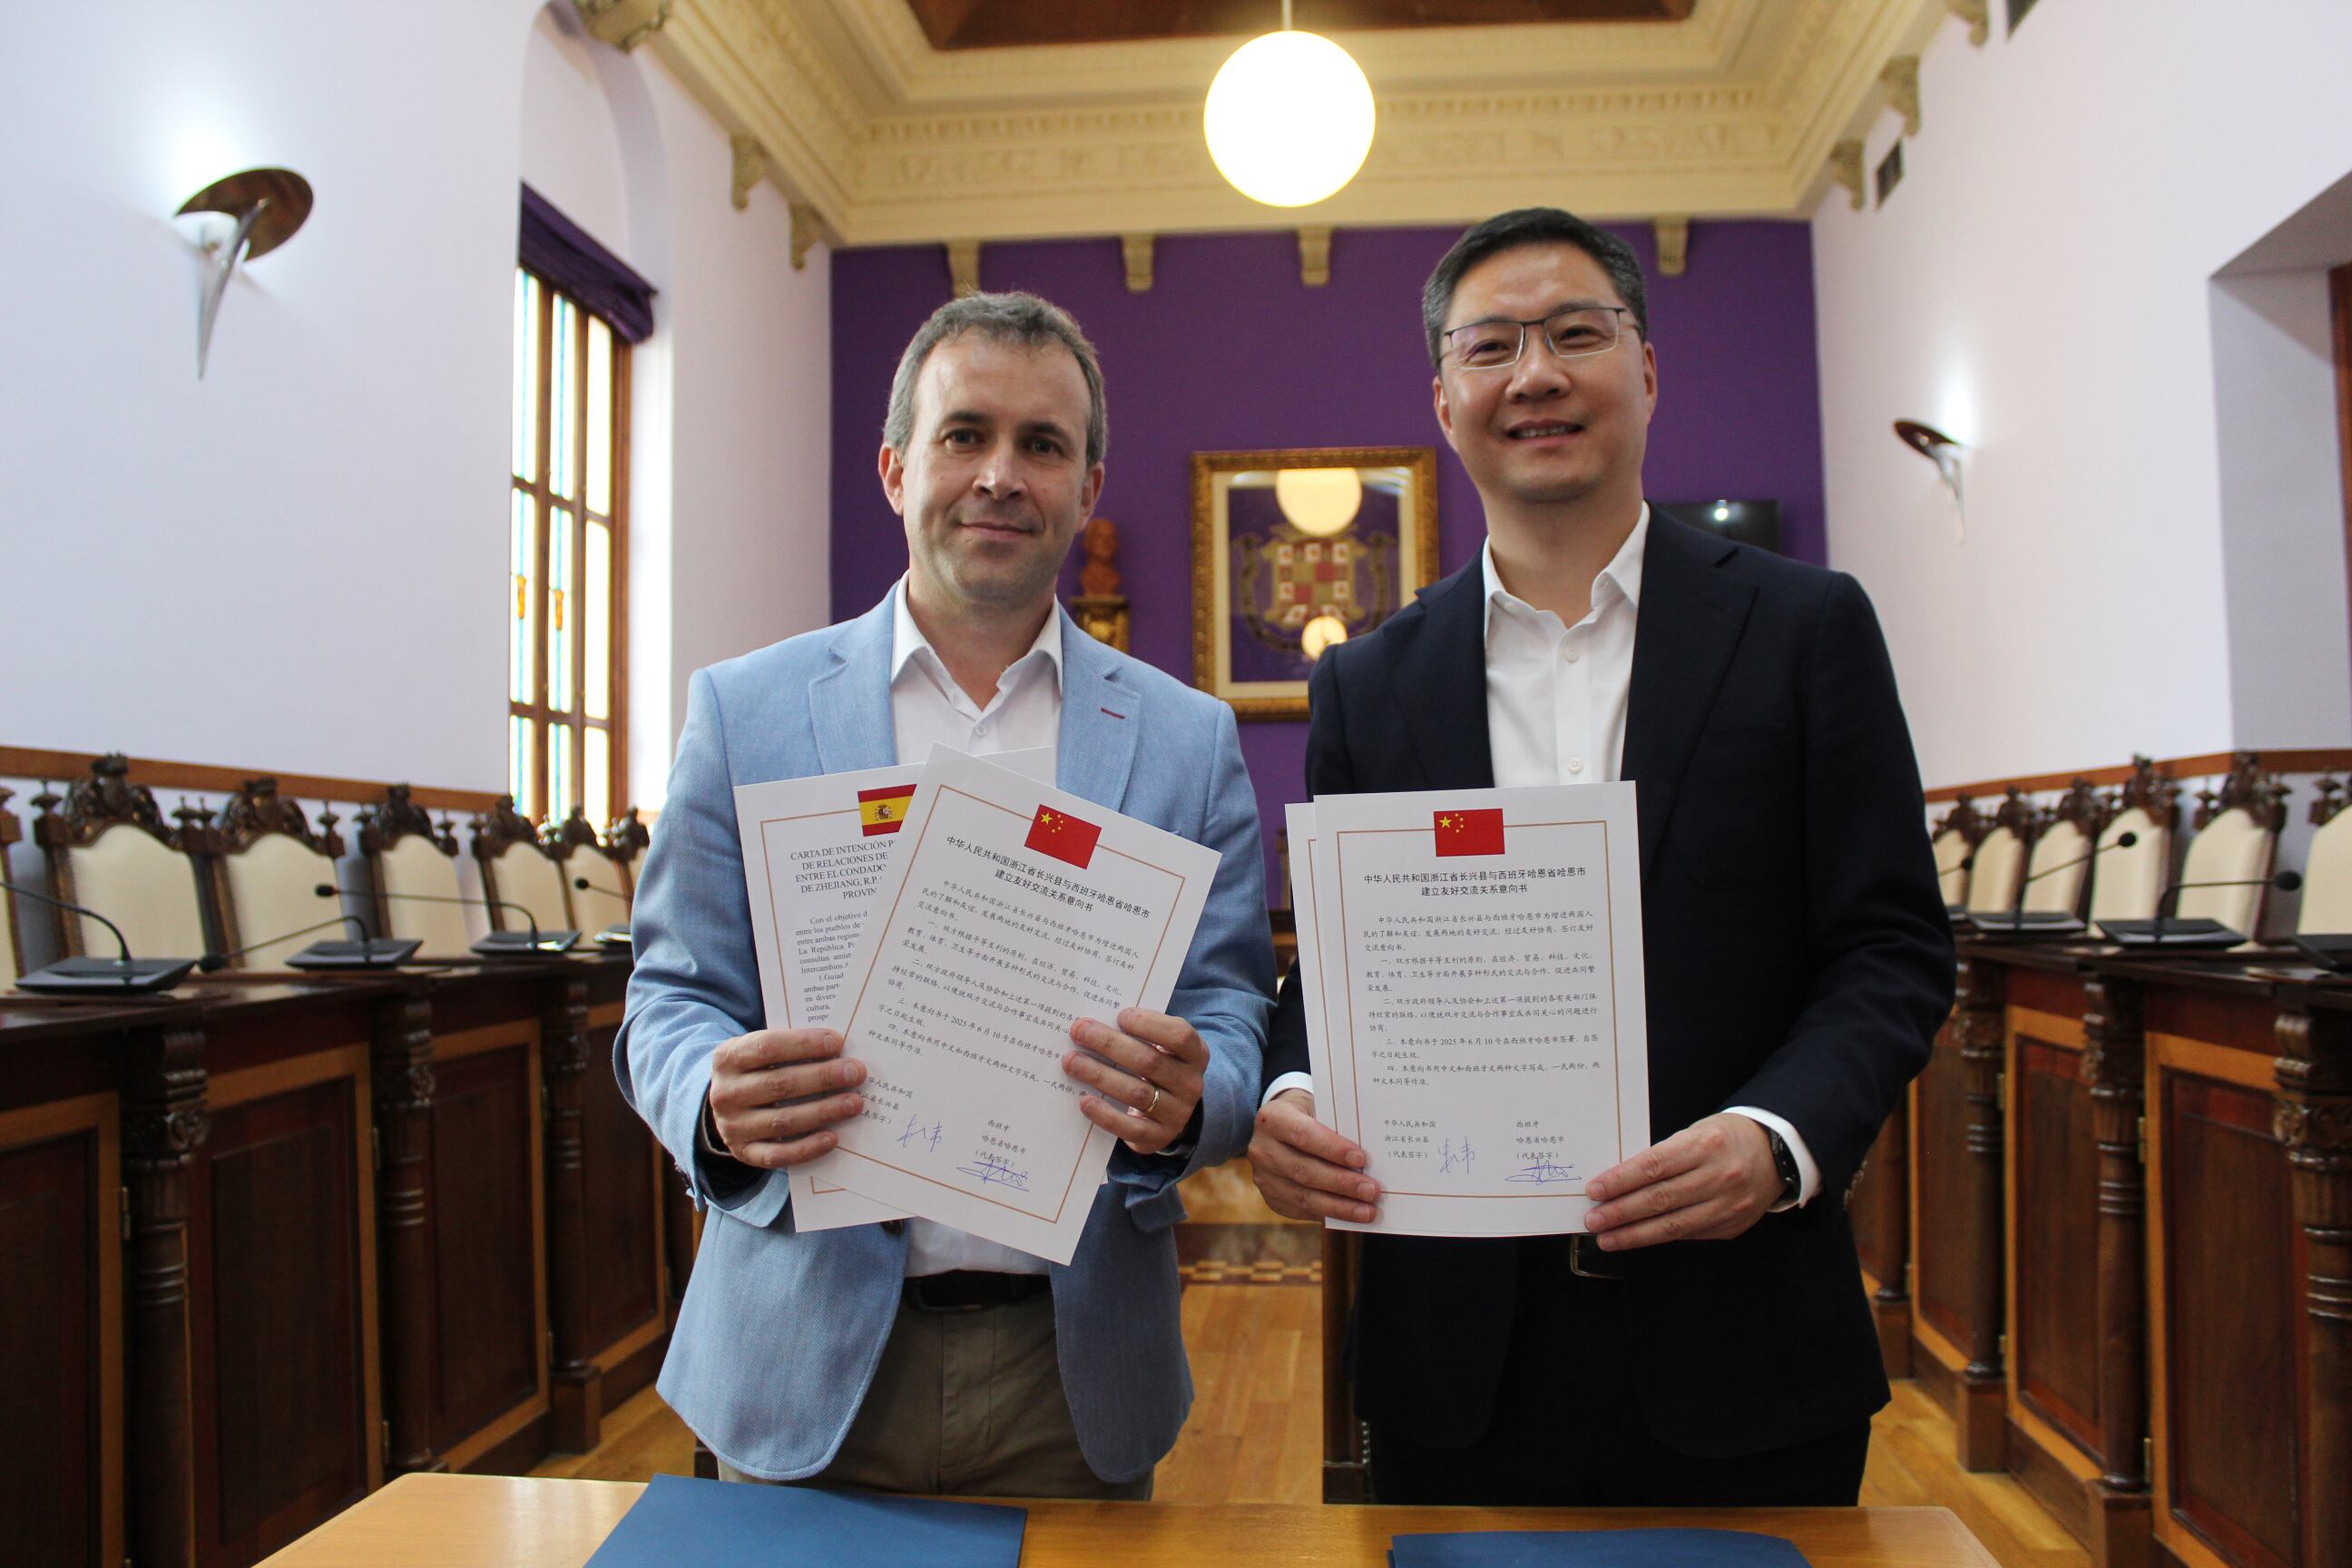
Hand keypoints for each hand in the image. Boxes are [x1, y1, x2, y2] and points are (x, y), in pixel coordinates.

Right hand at [706, 1028, 866, 1169]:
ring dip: (823, 1111)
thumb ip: (790, 1048)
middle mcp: (726, 1093)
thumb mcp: (760, 1052)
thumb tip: (839, 1051)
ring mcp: (732, 1126)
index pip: (768, 1048)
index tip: (837, 1043)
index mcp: (728, 1058)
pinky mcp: (743, 1152)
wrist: (725, 1104)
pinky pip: (777, 1155)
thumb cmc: (757, 1070)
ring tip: (854, 1103)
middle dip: (823, 1077)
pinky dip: (807, 1148)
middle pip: (780, 1084)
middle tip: (856, 1073)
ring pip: (782, 1121)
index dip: (804, 1044)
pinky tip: (833, 1138)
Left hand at [1062, 1008, 1208, 1156]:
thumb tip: (1096, 1023)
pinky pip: (1130, 1128)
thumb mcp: (1160, 1047)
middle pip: (1149, 1062)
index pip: (1179, 1036)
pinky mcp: (1159, 1137)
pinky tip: (1084, 1100)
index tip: (1120, 1016)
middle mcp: (1191, 1084)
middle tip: (1079, 1031)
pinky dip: (1105, 1114)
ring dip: (1100, 1075)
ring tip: (1072, 1062)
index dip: (1150, 1024)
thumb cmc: (1157, 1066)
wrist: (1170, 1110)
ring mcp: (1177, 1114)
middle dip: (1109, 1044)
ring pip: (1137, 1093)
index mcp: (1195, 1054)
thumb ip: (1139, 1034)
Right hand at [1248, 1089, 1378, 1223]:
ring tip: (1367, 1210)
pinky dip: (1328, 1214)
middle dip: (1342, 1184)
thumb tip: (1370, 1153)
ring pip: (1303, 1197)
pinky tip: (1350, 1215)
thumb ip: (1335, 1124)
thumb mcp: (1316, 1106)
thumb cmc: (1306, 1114)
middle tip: (1371, 1190)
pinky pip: (1301, 1210)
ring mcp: (1264, 1177)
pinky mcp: (1270, 1197)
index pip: (1304, 1135)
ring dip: (1339, 1206)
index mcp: (1273, 1119)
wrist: (1276, 1126)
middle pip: (1305, 1171)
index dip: (1333, 1149)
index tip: (1362, 1159)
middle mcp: (1263, 1150)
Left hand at [1583, 1112, 1779, 1250]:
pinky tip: (1639, 1238)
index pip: (1653, 1166)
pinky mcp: (1731, 1226)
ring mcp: (1728, 1206)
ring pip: (1672, 1225)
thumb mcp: (1695, 1133)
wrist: (1775, 1153)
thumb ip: (1663, 1156)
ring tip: (1607, 1239)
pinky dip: (1660, 1236)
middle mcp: (1719, 1177)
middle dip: (1621, 1213)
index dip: (1620, 1181)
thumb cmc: (1724, 1138)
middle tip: (1593, 1221)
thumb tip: (1621, 1181)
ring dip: (1634, 1235)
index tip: (1595, 1191)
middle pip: (1659, 1199)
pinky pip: (1689, 1234)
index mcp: (1705, 1145)